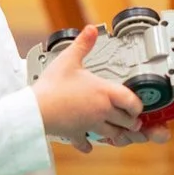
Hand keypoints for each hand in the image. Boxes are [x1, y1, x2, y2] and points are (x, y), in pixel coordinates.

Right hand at [32, 26, 141, 150]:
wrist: (35, 110)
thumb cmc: (52, 87)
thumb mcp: (68, 60)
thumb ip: (83, 44)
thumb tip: (91, 29)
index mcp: (103, 92)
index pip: (132, 102)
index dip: (138, 105)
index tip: (137, 105)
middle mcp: (101, 111)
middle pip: (126, 121)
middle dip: (131, 120)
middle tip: (132, 118)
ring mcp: (90, 125)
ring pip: (112, 135)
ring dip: (117, 133)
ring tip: (117, 129)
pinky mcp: (76, 134)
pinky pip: (86, 144)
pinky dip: (88, 145)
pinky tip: (88, 145)